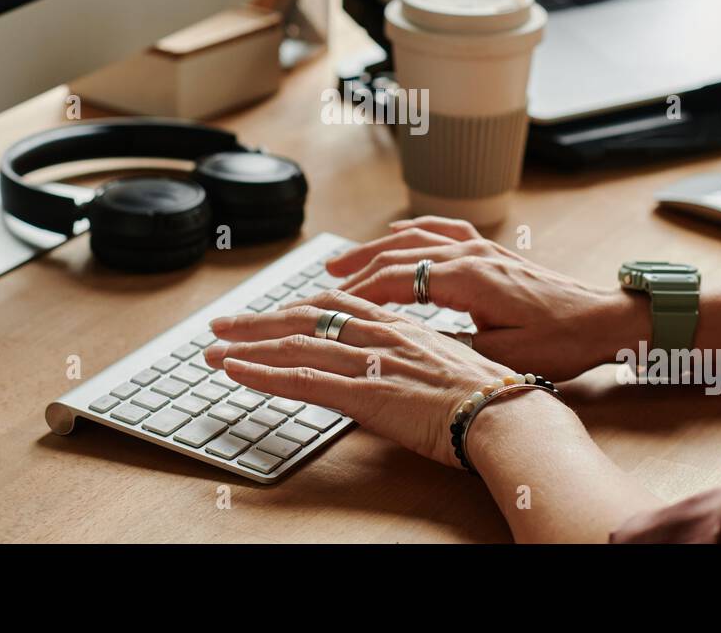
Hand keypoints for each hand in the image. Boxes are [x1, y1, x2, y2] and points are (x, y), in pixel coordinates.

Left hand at [206, 291, 517, 467]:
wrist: (509, 415)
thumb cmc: (491, 397)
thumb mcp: (449, 367)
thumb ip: (414, 363)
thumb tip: (398, 376)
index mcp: (401, 325)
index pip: (335, 306)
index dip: (296, 307)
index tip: (270, 313)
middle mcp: (380, 333)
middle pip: (305, 315)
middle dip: (259, 319)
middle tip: (222, 323)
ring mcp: (370, 360)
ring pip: (295, 343)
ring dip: (247, 345)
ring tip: (212, 348)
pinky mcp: (363, 391)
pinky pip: (301, 379)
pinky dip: (262, 373)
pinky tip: (235, 371)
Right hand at [326, 216, 647, 381]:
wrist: (604, 319)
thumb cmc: (561, 342)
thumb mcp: (502, 355)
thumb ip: (453, 343)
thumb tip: (409, 344)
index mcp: (469, 279)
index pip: (398, 279)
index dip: (361, 293)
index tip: (332, 305)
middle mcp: (471, 254)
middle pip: (399, 253)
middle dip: (357, 266)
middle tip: (323, 280)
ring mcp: (482, 247)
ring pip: (416, 237)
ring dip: (377, 246)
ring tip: (344, 261)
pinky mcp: (492, 250)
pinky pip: (443, 230)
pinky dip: (413, 230)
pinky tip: (397, 233)